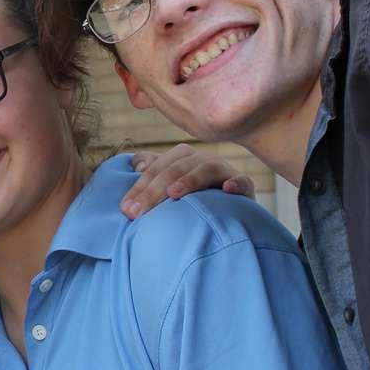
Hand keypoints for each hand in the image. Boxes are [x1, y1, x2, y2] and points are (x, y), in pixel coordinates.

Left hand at [120, 144, 254, 218]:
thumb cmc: (194, 196)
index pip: (155, 169)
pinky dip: (236, 183)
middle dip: (153, 191)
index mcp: (182, 156)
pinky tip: (227, 189)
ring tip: (173, 194)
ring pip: (205, 170)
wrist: (231, 208)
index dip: (138, 188)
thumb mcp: (171, 182)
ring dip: (189, 180)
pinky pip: (242, 182)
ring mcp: (224, 170)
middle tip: (137, 212)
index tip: (124, 209)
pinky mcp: (245, 185)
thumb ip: (152, 170)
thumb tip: (136, 165)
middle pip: (175, 170)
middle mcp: (202, 159)